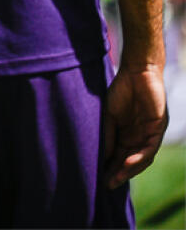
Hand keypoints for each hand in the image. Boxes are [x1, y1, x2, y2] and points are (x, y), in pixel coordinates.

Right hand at [102, 62, 167, 187]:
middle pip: (131, 161)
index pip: (119, 156)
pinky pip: (150, 148)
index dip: (110, 168)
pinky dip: (139, 157)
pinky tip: (127, 163)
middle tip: (107, 185)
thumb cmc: (120, 91)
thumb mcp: (109, 116)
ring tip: (115, 178)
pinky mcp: (158, 129)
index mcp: (127, 135)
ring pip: (142, 158)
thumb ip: (108, 136)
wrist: (137, 72)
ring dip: (129, 169)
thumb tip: (103, 157)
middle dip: (119, 174)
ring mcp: (150, 134)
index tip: (99, 180)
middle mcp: (140, 137)